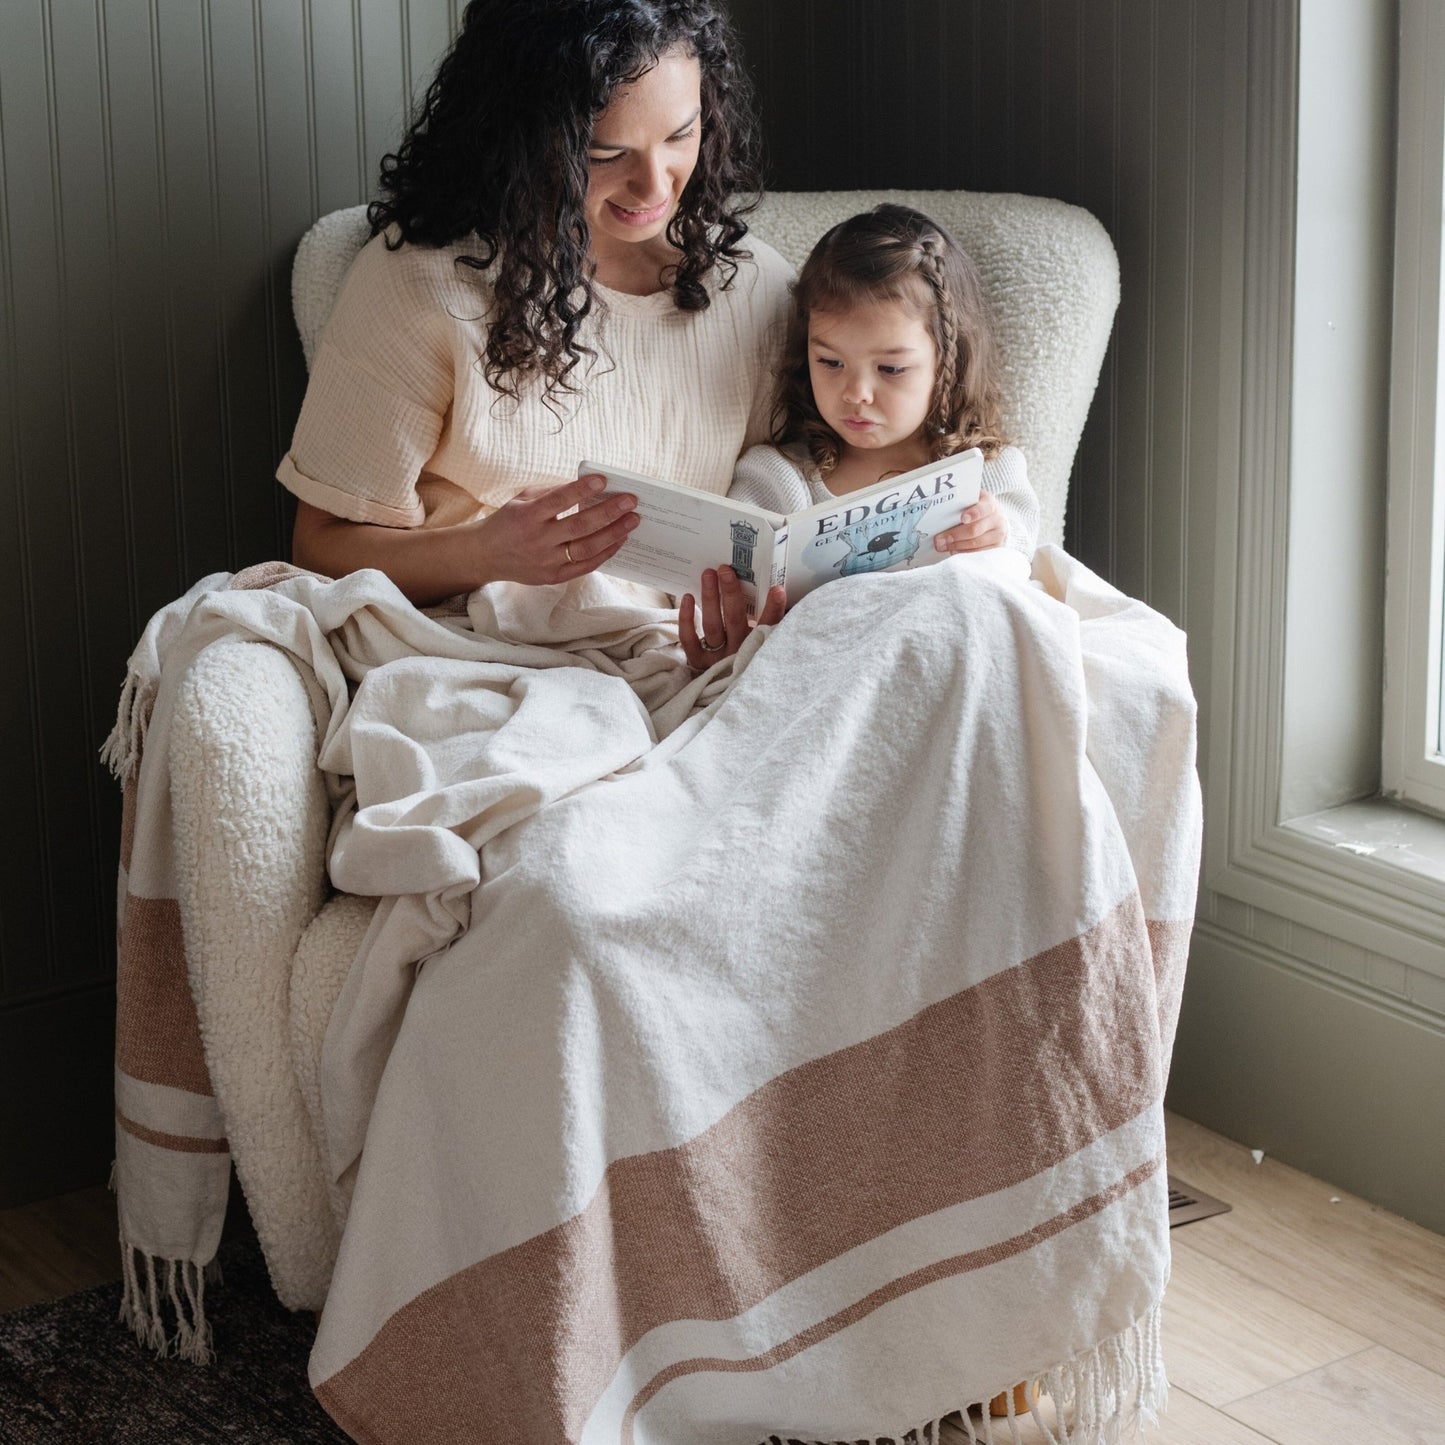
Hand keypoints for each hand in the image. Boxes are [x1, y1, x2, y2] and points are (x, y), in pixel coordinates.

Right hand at [472, 473, 637, 584]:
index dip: (581, 490)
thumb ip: (551, 493)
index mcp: (527, 516)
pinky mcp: (552, 577)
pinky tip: (619, 540)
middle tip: (631, 502)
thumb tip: (587, 487)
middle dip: (609, 513)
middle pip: (579, 527)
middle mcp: (537, 540)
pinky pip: (584, 567)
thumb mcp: (522, 500)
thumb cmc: (508, 522)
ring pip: (586, 549)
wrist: (485, 556)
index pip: (558, 501)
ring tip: (632, 521)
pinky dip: (605, 553)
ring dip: (613, 534)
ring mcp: (546, 561)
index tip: (603, 480)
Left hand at [679, 566, 786, 670]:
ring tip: (708, 574)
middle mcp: (739, 652)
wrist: (725, 687)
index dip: (774, 609)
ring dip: (710, 598)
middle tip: (725, 570)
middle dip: (730, 593)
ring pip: (712, 626)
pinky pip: (689, 640)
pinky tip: (688, 597)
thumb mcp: (760, 640)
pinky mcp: (698, 661)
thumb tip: (768, 586)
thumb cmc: (745, 655)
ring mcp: (717, 658)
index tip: (777, 590)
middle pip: (735, 620)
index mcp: (759, 646)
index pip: (770, 626)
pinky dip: (687, 619)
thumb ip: (766, 620)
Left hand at [934, 491, 1006, 552]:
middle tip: (939, 540)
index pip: (983, 509)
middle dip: (955, 535)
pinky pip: (978, 553)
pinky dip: (963, 553)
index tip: (963, 518)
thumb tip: (941, 509)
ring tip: (942, 546)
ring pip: (975, 543)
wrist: (995, 519)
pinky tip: (953, 551)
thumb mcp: (972, 501)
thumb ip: (961, 503)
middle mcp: (997, 520)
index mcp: (990, 504)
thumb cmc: (978, 509)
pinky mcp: (996, 548)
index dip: (974, 514)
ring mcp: (998, 535)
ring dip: (956, 546)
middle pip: (975, 530)